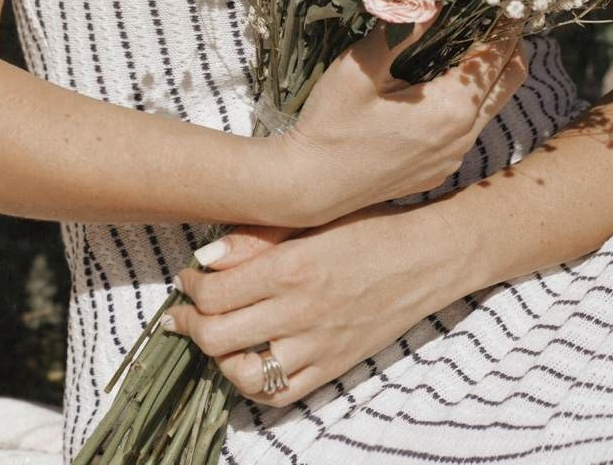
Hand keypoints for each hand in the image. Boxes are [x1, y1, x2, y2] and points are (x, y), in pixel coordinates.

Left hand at [167, 202, 460, 407]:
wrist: (426, 257)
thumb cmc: (370, 226)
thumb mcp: (313, 218)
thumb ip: (256, 238)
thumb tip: (206, 257)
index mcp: (291, 267)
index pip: (215, 292)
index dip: (191, 287)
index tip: (188, 277)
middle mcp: (299, 311)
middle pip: (217, 335)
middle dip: (190, 324)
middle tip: (185, 312)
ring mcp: (316, 345)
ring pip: (241, 372)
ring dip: (218, 357)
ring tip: (216, 338)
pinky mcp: (332, 367)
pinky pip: (279, 394)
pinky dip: (254, 384)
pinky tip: (249, 360)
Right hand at [270, 27, 527, 224]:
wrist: (309, 188)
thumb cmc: (331, 124)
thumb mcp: (360, 69)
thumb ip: (400, 30)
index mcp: (450, 108)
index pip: (496, 56)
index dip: (504, 24)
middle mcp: (463, 136)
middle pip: (510, 82)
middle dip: (510, 46)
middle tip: (500, 16)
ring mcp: (453, 158)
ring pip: (491, 107)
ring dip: (489, 75)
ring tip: (469, 44)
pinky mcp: (439, 171)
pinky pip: (468, 130)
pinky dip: (469, 103)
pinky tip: (440, 86)